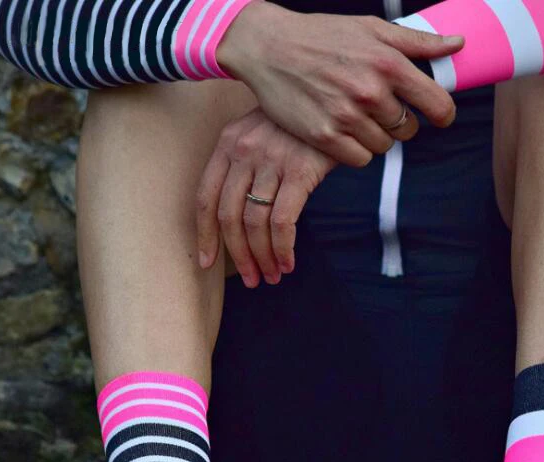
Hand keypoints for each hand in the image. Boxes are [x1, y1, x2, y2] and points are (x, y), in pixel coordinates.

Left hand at [196, 108, 335, 286]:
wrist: (338, 99)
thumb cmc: (301, 125)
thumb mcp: (264, 134)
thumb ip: (247, 167)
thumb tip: (243, 219)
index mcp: (228, 143)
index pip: (205, 197)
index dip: (205, 235)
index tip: (207, 263)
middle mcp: (244, 150)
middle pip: (229, 217)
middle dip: (238, 256)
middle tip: (252, 279)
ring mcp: (270, 160)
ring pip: (254, 223)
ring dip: (262, 258)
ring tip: (273, 276)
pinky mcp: (299, 171)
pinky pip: (282, 222)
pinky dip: (282, 249)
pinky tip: (288, 262)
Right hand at [217, 1, 463, 166]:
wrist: (269, 47)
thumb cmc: (323, 35)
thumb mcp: (372, 29)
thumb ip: (418, 42)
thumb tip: (458, 44)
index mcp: (387, 63)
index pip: (437, 104)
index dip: (443, 114)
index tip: (439, 116)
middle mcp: (369, 91)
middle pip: (407, 129)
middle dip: (399, 121)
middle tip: (378, 108)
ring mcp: (346, 116)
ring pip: (384, 146)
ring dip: (376, 136)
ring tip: (356, 115)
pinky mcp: (325, 137)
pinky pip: (360, 159)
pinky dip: (356, 150)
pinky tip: (343, 131)